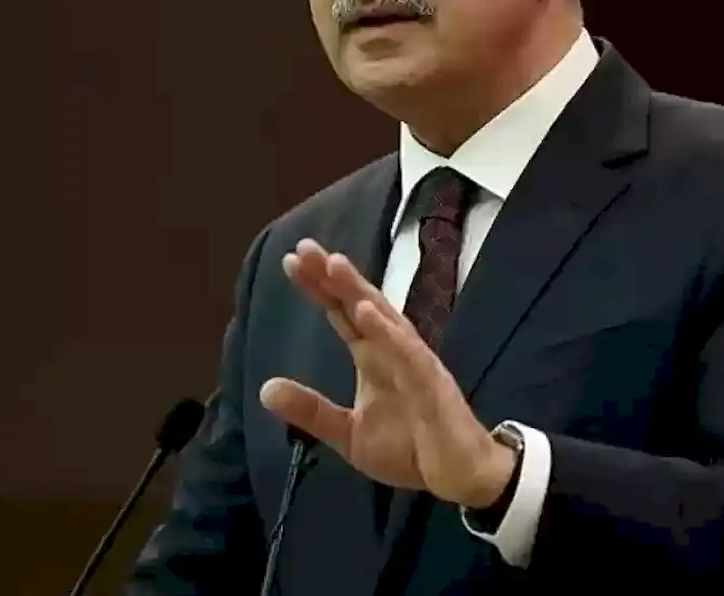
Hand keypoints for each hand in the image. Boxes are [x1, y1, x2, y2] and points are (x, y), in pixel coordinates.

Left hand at [259, 238, 516, 507]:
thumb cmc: (410, 448)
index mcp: (373, 357)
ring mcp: (414, 363)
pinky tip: (365, 312)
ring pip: (384, 319)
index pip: (341, 314)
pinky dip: (387, 331)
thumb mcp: (348, 433)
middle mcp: (393, 350)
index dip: (319, 288)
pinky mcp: (431, 384)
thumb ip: (311, 410)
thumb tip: (264, 389)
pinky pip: (408, 353)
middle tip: (304, 247)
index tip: (290, 261)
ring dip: (359, 290)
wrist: (459, 476)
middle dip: (333, 276)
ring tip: (334, 264)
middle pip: (359, 303)